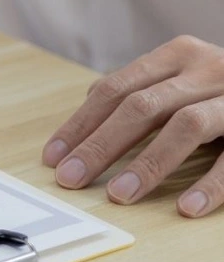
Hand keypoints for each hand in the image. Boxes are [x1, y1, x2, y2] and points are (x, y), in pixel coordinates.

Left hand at [43, 36, 223, 216]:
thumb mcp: (187, 79)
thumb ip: (146, 91)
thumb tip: (87, 114)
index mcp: (178, 54)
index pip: (114, 89)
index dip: (81, 124)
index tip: (53, 157)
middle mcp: (207, 67)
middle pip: (140, 106)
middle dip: (100, 145)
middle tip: (71, 179)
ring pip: (186, 125)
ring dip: (148, 163)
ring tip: (119, 196)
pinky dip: (211, 183)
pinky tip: (186, 207)